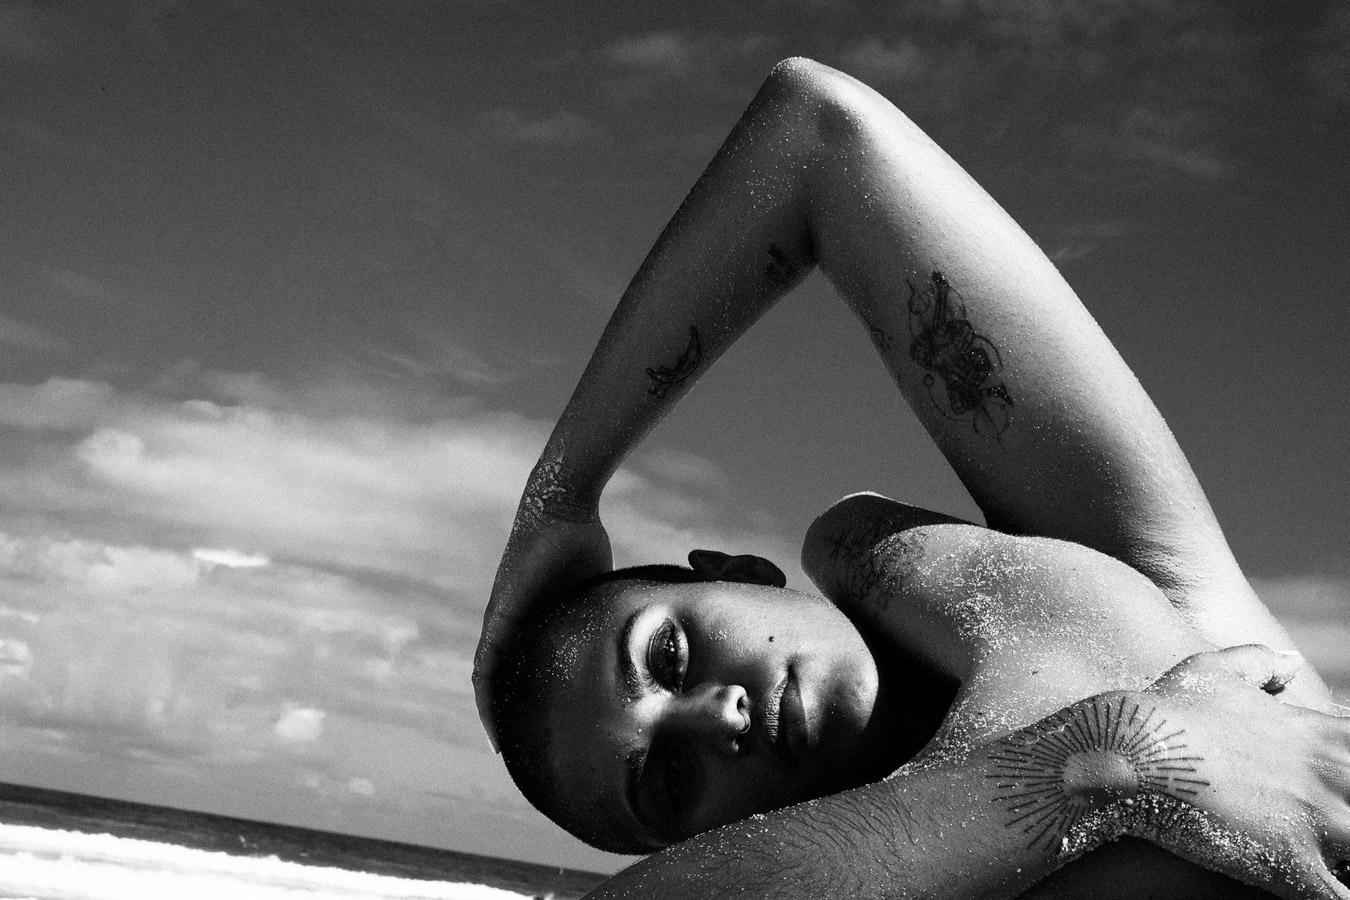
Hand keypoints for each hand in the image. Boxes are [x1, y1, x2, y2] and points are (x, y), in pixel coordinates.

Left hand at [472, 499, 611, 750]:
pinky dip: (486, 695)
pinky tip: (491, 719)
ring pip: (487, 679)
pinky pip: (486, 665)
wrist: (564, 510)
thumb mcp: (594, 593)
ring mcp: (501, 622)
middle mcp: (510, 625)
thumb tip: (642, 634)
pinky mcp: (499, 617)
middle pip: (500, 681)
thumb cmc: (581, 542)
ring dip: (491, 714)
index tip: (536, 731)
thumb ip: (602, 615)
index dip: (524, 700)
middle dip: (506, 716)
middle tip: (516, 751)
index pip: (522, 670)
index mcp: (532, 623)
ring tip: (500, 747)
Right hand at [1131, 645, 1349, 898]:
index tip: (1329, 786)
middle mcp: (1328, 776)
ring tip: (1325, 857)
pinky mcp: (1291, 863)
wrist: (1129, 748)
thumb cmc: (1166, 710)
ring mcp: (1316, 821)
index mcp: (1317, 735)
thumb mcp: (1209, 669)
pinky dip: (1332, 893)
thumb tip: (1289, 661)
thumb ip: (1256, 662)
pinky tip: (1316, 887)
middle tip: (1324, 825)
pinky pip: (1337, 895)